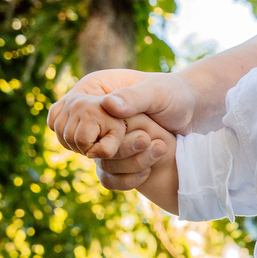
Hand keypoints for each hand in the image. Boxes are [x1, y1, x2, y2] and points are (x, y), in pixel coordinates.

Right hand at [48, 70, 199, 192]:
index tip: (102, 145)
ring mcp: (101, 127)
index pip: (64, 109)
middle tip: (120, 153)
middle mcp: (93, 108)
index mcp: (95, 87)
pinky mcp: (113, 144)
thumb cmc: (175, 96)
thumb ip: (134, 98)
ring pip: (83, 150)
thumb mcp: (157, 95)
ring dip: (106, 160)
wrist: (192, 111)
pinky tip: (139, 168)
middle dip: (91, 147)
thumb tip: (108, 106)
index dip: (78, 130)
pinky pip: (100, 161)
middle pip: (68, 132)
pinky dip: (114, 170)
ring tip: (137, 157)